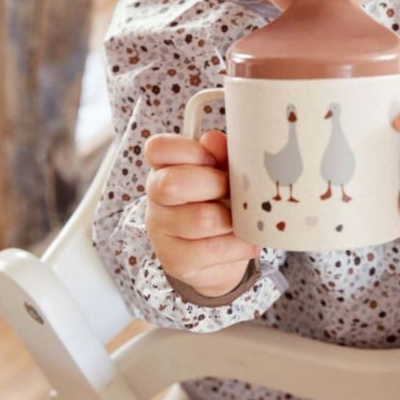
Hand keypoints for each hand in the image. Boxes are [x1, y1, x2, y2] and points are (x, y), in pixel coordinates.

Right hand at [144, 131, 259, 297]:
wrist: (217, 254)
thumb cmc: (218, 201)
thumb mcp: (222, 172)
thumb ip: (221, 154)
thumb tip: (214, 139)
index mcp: (164, 167)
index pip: (158, 148)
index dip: (188, 150)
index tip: (211, 159)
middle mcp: (155, 197)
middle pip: (173, 183)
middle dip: (215, 184)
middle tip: (232, 190)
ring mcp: (162, 231)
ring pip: (200, 219)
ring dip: (231, 218)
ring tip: (241, 218)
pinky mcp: (176, 260)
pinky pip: (213, 249)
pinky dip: (238, 244)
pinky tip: (244, 240)